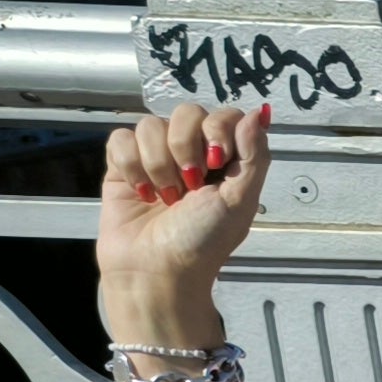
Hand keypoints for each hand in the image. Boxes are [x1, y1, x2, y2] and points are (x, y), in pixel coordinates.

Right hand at [94, 102, 271, 342]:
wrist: (157, 269)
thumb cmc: (204, 242)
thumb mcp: (241, 201)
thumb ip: (254, 155)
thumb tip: (259, 113)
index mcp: (226, 159)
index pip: (224, 114)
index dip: (218, 130)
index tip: (218, 162)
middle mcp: (192, 153)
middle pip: (186, 112)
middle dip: (186, 148)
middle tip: (190, 185)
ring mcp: (156, 157)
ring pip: (150, 125)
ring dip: (159, 164)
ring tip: (166, 197)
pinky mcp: (122, 165)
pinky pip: (121, 138)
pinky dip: (131, 166)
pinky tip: (141, 193)